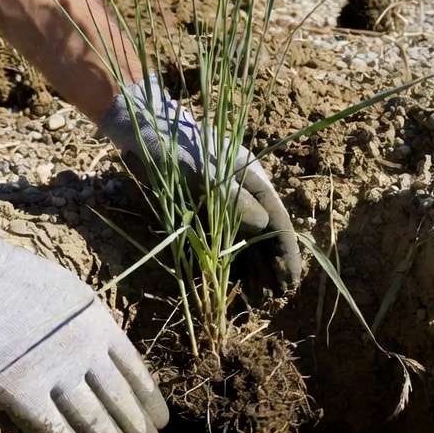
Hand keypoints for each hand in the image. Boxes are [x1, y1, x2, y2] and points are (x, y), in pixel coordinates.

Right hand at [0, 192, 167, 432]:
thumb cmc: (7, 275)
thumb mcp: (68, 292)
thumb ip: (87, 326)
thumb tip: (101, 354)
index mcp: (98, 323)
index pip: (136, 373)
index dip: (150, 404)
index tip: (161, 424)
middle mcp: (85, 351)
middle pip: (123, 404)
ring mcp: (55, 372)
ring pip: (98, 424)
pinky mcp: (20, 392)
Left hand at [100, 74, 301, 290]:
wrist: (143, 132)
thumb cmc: (175, 148)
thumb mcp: (205, 174)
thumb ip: (234, 200)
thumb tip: (264, 226)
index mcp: (252, 179)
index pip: (278, 220)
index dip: (286, 253)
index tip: (290, 282)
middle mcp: (242, 193)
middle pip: (264, 236)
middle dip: (270, 268)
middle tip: (272, 300)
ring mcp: (222, 203)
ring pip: (243, 243)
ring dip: (251, 270)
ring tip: (255, 299)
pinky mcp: (202, 212)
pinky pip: (219, 242)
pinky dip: (226, 264)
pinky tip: (230, 285)